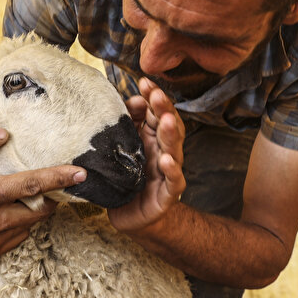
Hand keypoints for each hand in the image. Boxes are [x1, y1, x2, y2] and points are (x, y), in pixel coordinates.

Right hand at [0, 124, 86, 259]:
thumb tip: (4, 134)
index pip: (31, 185)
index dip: (59, 178)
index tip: (81, 173)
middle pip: (39, 209)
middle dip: (49, 196)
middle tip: (47, 182)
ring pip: (31, 224)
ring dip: (33, 209)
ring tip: (23, 194)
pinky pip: (20, 236)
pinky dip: (21, 223)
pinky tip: (8, 210)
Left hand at [108, 78, 185, 231]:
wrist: (134, 216)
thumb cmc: (128, 179)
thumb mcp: (124, 148)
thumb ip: (128, 124)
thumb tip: (134, 100)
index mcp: (152, 138)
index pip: (157, 112)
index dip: (153, 97)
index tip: (144, 82)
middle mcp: (163, 151)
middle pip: (168, 126)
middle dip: (163, 109)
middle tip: (156, 94)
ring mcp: (168, 172)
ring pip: (174, 149)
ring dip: (170, 133)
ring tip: (165, 120)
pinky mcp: (167, 194)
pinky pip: (174, 181)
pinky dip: (172, 170)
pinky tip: (166, 161)